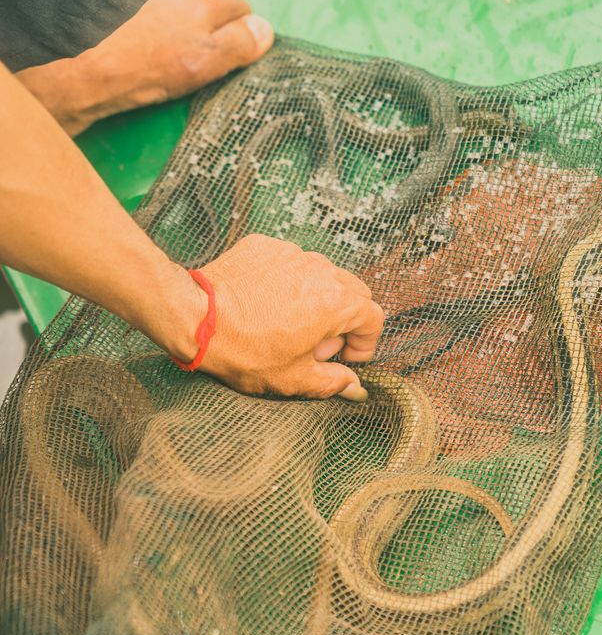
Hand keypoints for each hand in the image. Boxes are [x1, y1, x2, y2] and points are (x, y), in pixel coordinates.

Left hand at [183, 234, 384, 398]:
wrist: (195, 317)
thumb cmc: (243, 349)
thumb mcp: (293, 379)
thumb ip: (332, 382)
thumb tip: (354, 388)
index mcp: (335, 303)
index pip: (374, 318)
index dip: (364, 343)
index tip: (344, 358)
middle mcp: (321, 271)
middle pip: (354, 293)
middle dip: (344, 321)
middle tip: (315, 345)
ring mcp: (293, 254)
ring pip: (323, 277)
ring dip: (316, 301)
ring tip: (287, 325)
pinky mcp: (267, 247)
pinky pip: (291, 264)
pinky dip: (288, 283)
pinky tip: (265, 304)